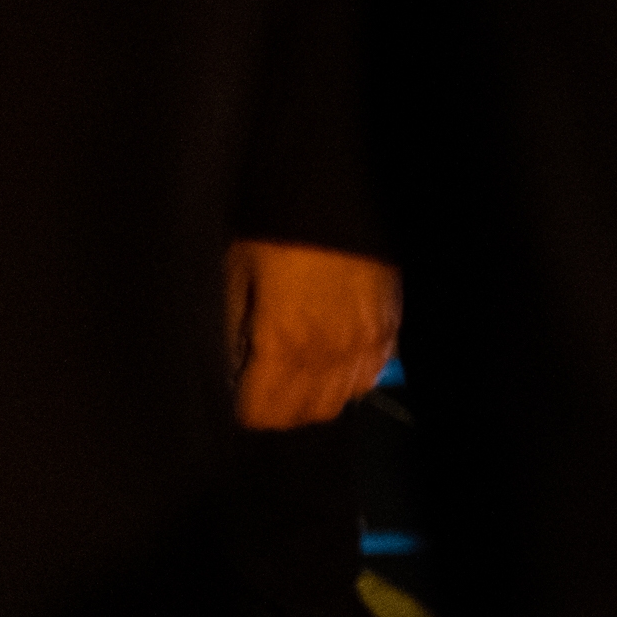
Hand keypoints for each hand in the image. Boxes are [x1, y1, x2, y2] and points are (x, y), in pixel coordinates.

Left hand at [225, 240, 400, 429]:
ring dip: (316, 398)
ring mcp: (362, 343)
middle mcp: (326, 352)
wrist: (334, 202)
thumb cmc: (281, 232)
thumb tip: (230, 364)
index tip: (241, 398)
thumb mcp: (238, 275)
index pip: (264, 410)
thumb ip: (233, 327)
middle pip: (302, 414)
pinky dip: (351, 379)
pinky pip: (370, 376)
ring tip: (300, 381)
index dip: (247, 409)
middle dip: (279, 409)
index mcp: (283, 342)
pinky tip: (335, 364)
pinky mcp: (387, 328)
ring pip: (339, 402)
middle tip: (266, 392)